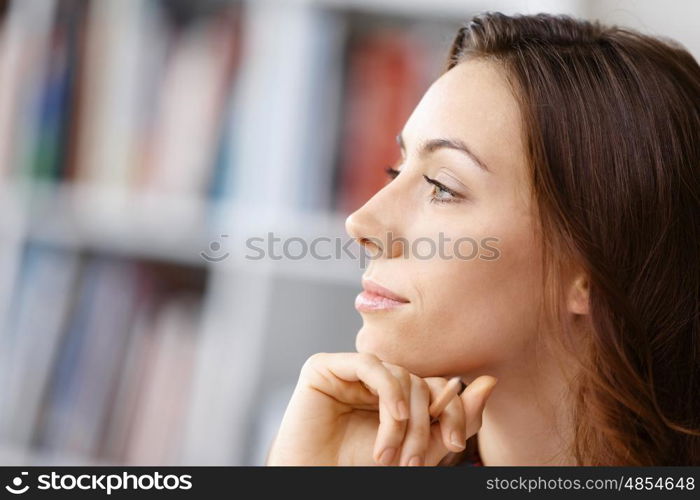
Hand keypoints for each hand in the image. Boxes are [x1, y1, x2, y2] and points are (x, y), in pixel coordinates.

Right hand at [265, 352, 497, 464]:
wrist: (317, 481)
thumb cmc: (359, 470)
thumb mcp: (419, 448)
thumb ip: (454, 418)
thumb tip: (491, 381)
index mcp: (394, 394)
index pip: (435, 386)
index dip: (452, 410)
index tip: (455, 443)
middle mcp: (374, 379)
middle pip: (419, 381)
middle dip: (424, 424)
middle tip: (414, 463)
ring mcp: (349, 371)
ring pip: (398, 374)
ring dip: (403, 419)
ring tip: (389, 455)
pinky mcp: (325, 367)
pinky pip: (370, 365)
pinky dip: (389, 392)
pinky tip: (393, 418)